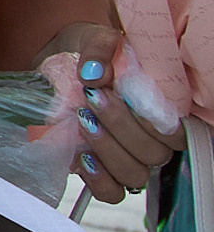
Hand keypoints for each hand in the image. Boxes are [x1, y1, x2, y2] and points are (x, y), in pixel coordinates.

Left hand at [43, 22, 184, 202]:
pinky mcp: (98, 170)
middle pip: (154, 154)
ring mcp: (125, 157)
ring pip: (134, 174)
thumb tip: (95, 74)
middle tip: (91, 99)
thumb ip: (100, 50)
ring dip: (108, 150)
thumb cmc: (88, 54)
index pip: (176, 134)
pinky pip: (112, 193)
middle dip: (120, 127)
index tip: (115, 93)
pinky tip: (83, 157)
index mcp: (161, 111)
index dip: (152, 122)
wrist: (55, 64)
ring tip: (84, 122)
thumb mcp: (94, 39)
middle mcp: (149, 139)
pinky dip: (99, 180)